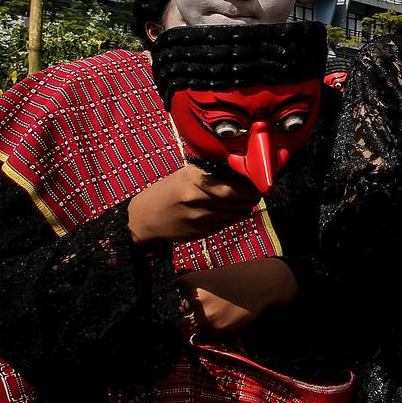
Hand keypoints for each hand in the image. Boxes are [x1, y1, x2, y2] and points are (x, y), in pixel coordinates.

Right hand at [128, 164, 261, 243]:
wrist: (143, 218)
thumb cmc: (167, 192)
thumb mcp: (184, 175)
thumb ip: (209, 174)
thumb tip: (240, 172)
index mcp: (193, 179)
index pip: (232, 185)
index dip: (249, 187)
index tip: (258, 184)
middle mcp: (197, 198)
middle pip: (236, 200)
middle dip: (251, 197)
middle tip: (257, 193)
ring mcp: (199, 216)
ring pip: (234, 213)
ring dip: (245, 208)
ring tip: (248, 202)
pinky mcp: (201, 231)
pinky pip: (226, 223)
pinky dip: (234, 217)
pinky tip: (234, 211)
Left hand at [177, 259, 297, 335]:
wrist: (264, 282)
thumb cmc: (240, 276)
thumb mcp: (212, 276)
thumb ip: (198, 290)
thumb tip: (189, 308)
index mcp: (188, 282)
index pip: (179, 295)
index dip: (189, 297)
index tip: (201, 296)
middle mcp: (192, 298)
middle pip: (182, 311)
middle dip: (192, 312)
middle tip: (210, 308)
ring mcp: (203, 314)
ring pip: (187, 327)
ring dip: (196, 325)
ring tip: (212, 319)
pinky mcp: (216, 327)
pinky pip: (204, 334)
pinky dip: (210, 330)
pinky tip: (223, 320)